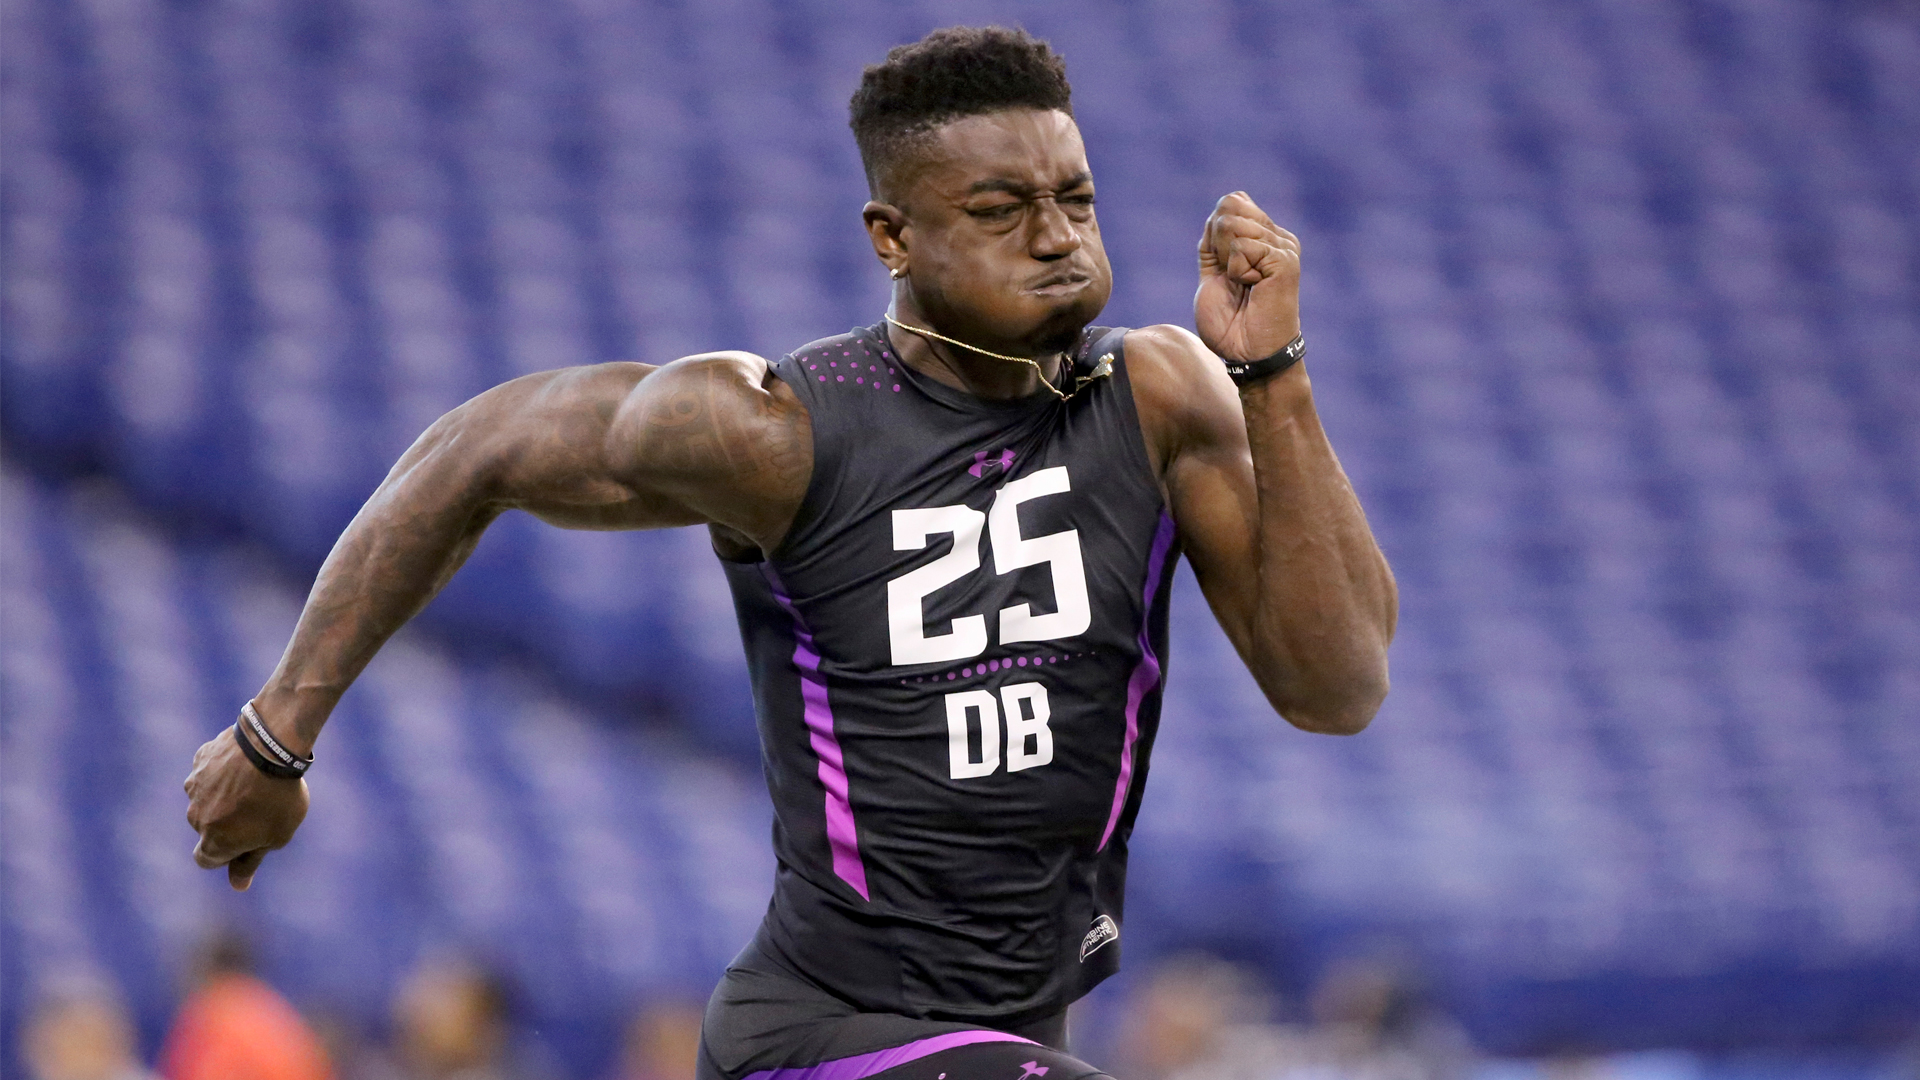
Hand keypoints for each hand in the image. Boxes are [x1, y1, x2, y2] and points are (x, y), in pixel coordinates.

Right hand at [184, 725, 308, 890]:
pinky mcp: (200, 760)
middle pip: (207, 828)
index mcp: (213, 842)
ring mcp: (195, 787)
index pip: (206, 860)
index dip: (227, 854)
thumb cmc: (278, 797)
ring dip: (224, 795)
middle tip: (259, 808)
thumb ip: (251, 862)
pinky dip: (224, 771)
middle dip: (227, 823)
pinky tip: (247, 764)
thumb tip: (238, 886)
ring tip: (256, 783)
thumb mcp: (275, 837)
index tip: (247, 842)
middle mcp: (196, 817)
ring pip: (207, 797)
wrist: (271, 746)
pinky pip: (210, 771)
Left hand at [1194, 191, 1301, 363]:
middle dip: (1217, 247)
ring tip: (1245, 285)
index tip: (1224, 270)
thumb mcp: (1213, 273)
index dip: (1215, 235)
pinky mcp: (1284, 259)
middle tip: (1234, 280)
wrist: (1247, 353)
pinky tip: (1253, 288)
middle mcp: (1278, 237)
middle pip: (1228, 207)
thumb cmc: (1230, 323)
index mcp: (1264, 237)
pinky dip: (1236, 271)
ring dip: (1226, 262)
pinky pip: (1242, 246)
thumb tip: (1223, 207)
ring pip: (1231, 225)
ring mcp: (1284, 247)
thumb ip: (1215, 240)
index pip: (1231, 203)